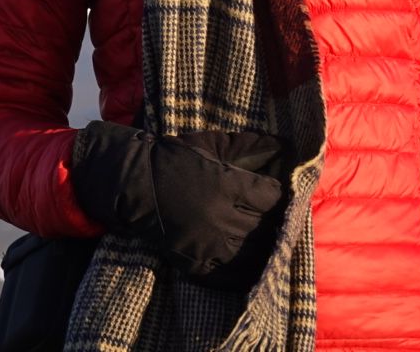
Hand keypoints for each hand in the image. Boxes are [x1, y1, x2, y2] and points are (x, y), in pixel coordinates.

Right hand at [71, 121, 287, 289]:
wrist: (135, 186)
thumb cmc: (175, 159)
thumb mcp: (212, 144)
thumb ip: (249, 145)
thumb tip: (284, 145)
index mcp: (227, 185)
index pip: (272, 197)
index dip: (280, 194)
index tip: (280, 193)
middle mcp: (221, 217)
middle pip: (267, 227)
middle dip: (277, 221)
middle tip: (280, 217)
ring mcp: (208, 244)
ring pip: (254, 254)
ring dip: (267, 247)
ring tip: (270, 240)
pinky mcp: (195, 263)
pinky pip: (231, 276)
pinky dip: (246, 271)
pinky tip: (252, 263)